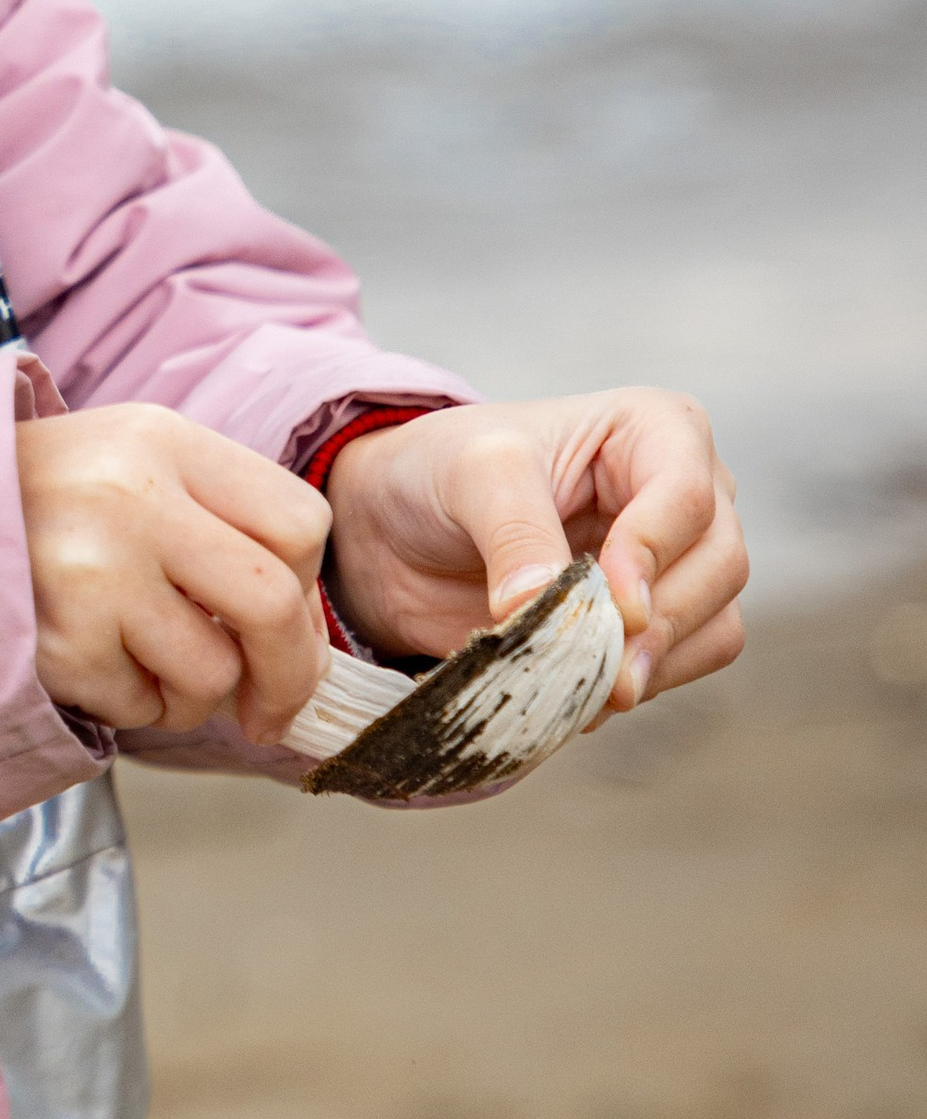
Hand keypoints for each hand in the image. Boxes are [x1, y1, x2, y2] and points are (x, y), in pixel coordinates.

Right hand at [16, 404, 330, 740]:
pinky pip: (142, 706)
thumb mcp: (129, 464)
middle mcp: (132, 495)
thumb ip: (215, 518)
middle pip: (272, 603)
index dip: (308, 590)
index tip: (288, 629)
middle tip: (271, 709)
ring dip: (193, 696)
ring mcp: (92, 569)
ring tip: (147, 670)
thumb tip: (301, 634)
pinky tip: (91, 664)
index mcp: (163, 440)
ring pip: (211, 671)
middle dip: (287, 676)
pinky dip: (131, 706)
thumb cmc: (38, 502)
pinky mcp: (57, 639)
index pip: (299, 522)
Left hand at [324, 391, 746, 712]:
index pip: (686, 494)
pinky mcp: (659, 622)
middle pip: (720, 564)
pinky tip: (579, 691)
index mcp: (655, 427)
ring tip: (579, 682)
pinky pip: (684, 666)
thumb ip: (515, 533)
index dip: (652, 552)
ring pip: (715, 623)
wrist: (399, 530)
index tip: (609, 603)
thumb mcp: (471, 475)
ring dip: (653, 663)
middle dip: (659, 620)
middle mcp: (687, 491)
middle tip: (596, 664)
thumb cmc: (441, 473)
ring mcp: (679, 561)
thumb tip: (545, 607)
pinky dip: (638, 685)